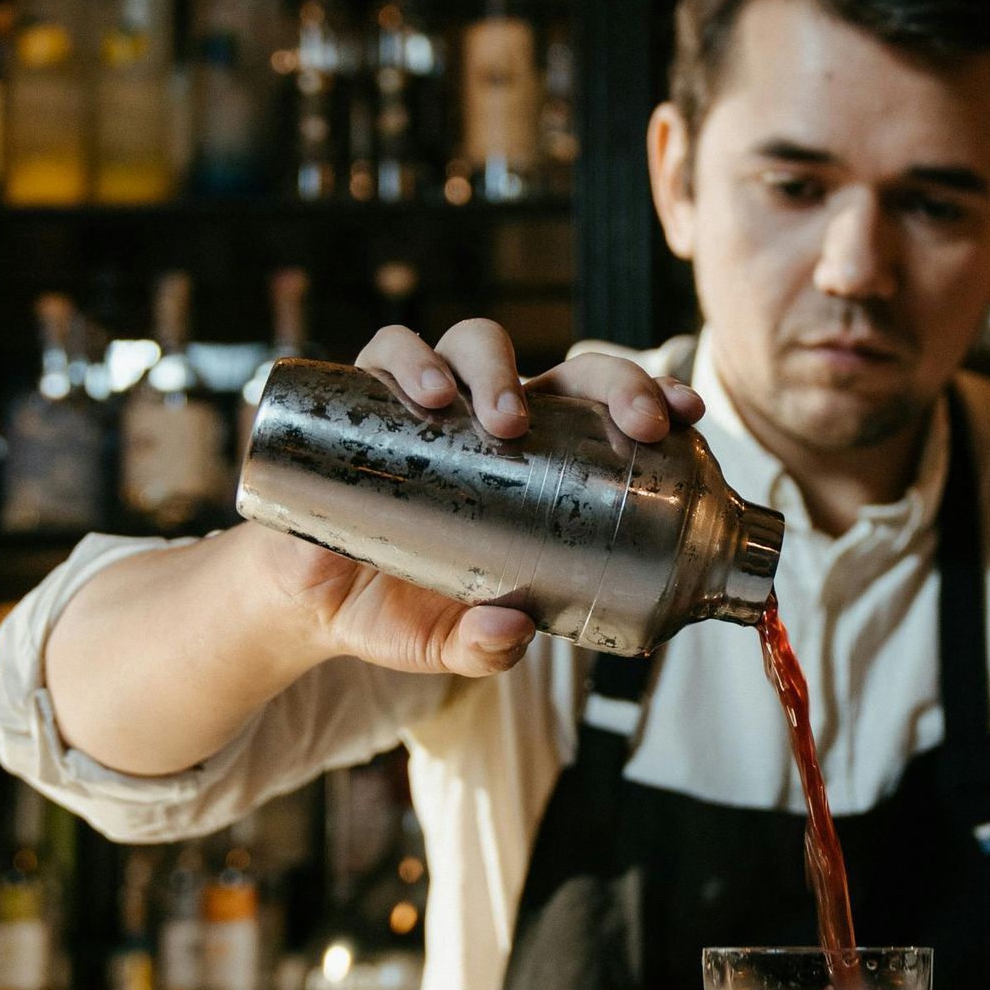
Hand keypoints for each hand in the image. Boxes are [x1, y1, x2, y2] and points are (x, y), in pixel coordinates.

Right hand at [248, 317, 704, 680]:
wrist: (304, 600)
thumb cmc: (397, 607)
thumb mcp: (444, 641)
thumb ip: (481, 647)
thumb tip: (515, 633)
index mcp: (538, 460)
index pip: (603, 411)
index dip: (647, 399)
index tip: (686, 416)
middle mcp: (488, 418)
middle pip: (560, 367)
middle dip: (608, 382)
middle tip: (632, 425)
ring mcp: (427, 401)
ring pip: (473, 342)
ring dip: (498, 370)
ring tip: (505, 421)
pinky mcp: (362, 397)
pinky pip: (384, 352)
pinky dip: (407, 361)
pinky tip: (424, 394)